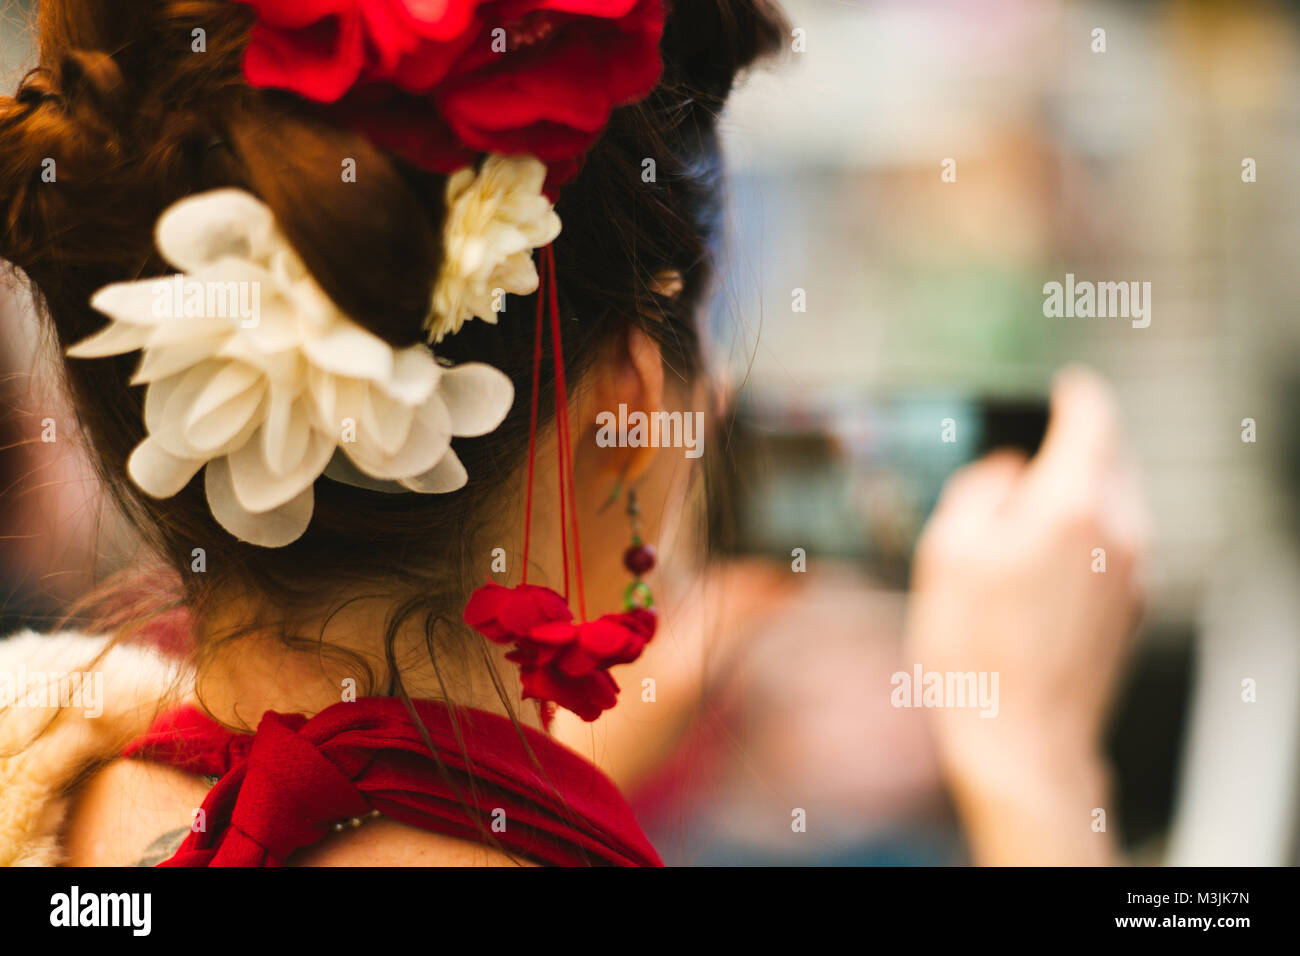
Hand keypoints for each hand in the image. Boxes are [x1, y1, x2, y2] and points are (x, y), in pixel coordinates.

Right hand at [905, 366, 1148, 862]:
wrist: (1022, 741)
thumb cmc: (974, 648)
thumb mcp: (947, 552)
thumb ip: (981, 489)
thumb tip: (1007, 468)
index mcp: (1071, 505)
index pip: (1093, 419)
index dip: (1075, 396)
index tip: (1062, 387)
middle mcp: (1117, 530)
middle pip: (1111, 458)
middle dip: (1076, 442)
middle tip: (1033, 445)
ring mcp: (1132, 571)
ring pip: (1116, 501)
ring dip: (1080, 489)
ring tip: (1029, 508)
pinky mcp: (1131, 606)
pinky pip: (1115, 542)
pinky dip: (1087, 530)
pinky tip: (1042, 559)